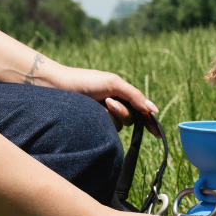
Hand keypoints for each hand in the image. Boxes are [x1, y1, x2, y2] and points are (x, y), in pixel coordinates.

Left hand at [37, 60, 159, 132]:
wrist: (58, 87)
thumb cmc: (86, 81)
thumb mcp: (113, 84)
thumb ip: (134, 96)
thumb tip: (154, 109)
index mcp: (121, 95)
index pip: (140, 110)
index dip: (149, 121)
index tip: (157, 134)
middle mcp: (113, 107)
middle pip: (130, 119)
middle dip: (122, 112)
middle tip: (108, 103)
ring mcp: (102, 118)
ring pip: (118, 126)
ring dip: (110, 116)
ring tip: (95, 106)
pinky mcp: (92, 127)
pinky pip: (104, 131)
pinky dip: (100, 123)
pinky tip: (89, 116)